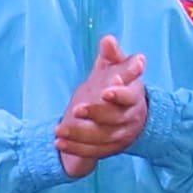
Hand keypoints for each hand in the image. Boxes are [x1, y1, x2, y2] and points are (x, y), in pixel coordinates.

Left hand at [53, 40, 148, 176]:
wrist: (127, 115)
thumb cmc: (119, 86)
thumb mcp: (115, 68)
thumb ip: (112, 56)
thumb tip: (108, 40)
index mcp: (134, 95)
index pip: (129, 96)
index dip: (118, 94)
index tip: (105, 90)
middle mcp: (130, 117)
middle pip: (115, 119)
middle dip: (96, 114)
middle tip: (76, 109)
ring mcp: (121, 135)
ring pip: (102, 138)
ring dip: (79, 134)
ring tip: (58, 130)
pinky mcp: (110, 149)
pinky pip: (94, 152)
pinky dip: (76, 148)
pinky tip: (59, 143)